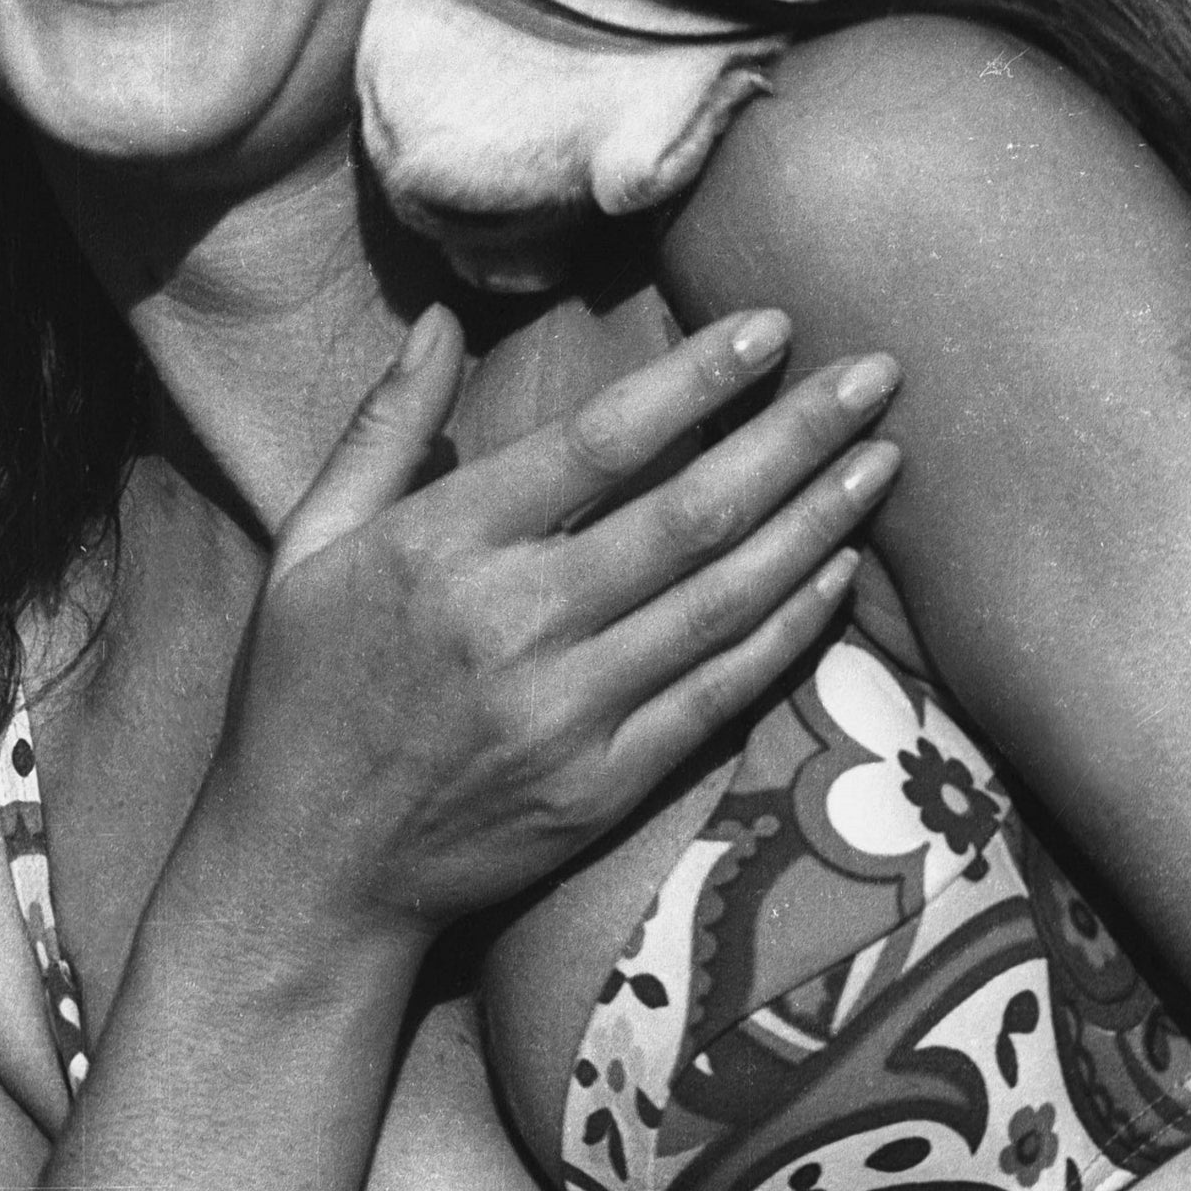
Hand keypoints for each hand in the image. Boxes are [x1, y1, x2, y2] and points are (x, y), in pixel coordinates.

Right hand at [198, 307, 899, 944]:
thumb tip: (442, 321)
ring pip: (724, 600)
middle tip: (878, 374)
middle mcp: (517, 623)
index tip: (771, 327)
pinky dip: (790, 628)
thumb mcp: (308, 540)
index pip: (597, 442)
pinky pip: (720, 693)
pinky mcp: (606, 784)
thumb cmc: (304, 686)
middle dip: (796, 435)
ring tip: (886, 457)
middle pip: (690, 512)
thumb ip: (383, 428)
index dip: (695, 378)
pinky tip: (841, 569)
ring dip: (817, 522)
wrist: (309, 870)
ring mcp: (570, 713)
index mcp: (443, 546)